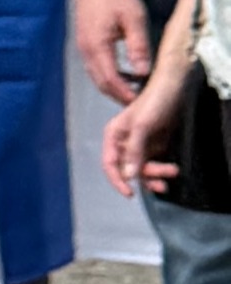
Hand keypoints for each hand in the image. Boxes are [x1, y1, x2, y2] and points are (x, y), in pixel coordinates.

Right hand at [77, 0, 154, 101]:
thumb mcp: (134, 19)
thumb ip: (138, 47)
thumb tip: (143, 72)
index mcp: (97, 46)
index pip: (110, 80)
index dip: (125, 93)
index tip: (141, 102)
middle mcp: (86, 51)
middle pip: (101, 83)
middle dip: (119, 95)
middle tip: (139, 102)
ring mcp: (82, 48)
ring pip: (96, 77)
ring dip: (113, 87)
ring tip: (133, 91)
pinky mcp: (84, 43)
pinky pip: (95, 67)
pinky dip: (108, 76)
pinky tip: (123, 74)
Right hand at [106, 73, 184, 200]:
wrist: (174, 90)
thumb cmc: (154, 102)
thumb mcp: (142, 127)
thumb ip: (135, 151)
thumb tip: (129, 175)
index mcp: (113, 136)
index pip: (110, 164)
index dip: (117, 180)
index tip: (129, 193)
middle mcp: (124, 142)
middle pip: (129, 169)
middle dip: (146, 176)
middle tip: (162, 181)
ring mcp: (139, 145)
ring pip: (143, 169)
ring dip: (156, 175)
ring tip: (172, 171)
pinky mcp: (153, 146)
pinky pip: (154, 164)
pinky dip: (161, 170)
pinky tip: (170, 170)